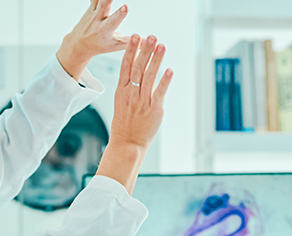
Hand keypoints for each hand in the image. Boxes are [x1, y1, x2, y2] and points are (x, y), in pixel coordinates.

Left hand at [56, 0, 129, 80]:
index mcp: (105, 31)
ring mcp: (92, 11)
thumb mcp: (115, 46)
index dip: (120, 15)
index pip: (114, 22)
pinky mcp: (91, 5)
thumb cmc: (99, 45)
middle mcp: (98, 20)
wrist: (78, 44)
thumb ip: (131, 42)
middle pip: (104, 5)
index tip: (125, 7)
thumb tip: (149, 42)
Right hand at [111, 34, 172, 149]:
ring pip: (150, 76)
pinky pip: (160, 92)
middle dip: (145, 50)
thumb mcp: (121, 102)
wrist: (127, 143)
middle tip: (150, 36)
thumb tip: (138, 70)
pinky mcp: (154, 109)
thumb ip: (129, 86)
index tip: (135, 37)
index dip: (131, 50)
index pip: (126, 66)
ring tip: (161, 46)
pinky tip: (169, 70)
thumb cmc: (124, 124)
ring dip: (156, 60)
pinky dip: (165, 80)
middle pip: (138, 67)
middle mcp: (131, 93)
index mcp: (121, 91)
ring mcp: (143, 101)